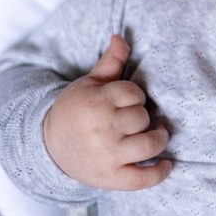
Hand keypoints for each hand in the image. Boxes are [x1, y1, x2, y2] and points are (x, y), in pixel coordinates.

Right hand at [43, 34, 171, 189]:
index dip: (136, 96)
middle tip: (136, 120)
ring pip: (149, 144)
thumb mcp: (90, 84)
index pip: (134, 93)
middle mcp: (102, 129)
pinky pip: (142, 178)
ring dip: (158, 138)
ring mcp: (107, 155)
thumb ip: (110, 62)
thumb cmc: (76, 111)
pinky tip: (166, 164)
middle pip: (143, 118)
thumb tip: (121, 37)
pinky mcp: (110, 177)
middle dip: (144, 117)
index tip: (130, 101)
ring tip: (156, 135)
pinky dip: (159, 173)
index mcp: (96, 103)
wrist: (48, 147)